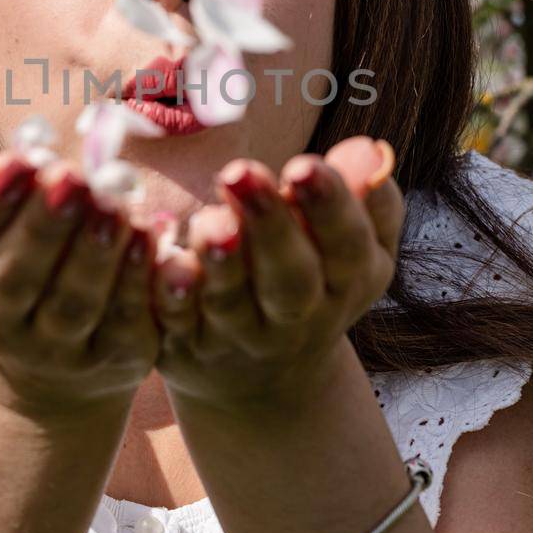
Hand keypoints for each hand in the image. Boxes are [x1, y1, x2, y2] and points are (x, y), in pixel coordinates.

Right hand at [0, 123, 160, 423]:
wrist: (36, 361)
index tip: (17, 159)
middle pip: (14, 276)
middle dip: (44, 225)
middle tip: (70, 177)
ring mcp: (53, 347)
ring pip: (72, 302)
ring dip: (93, 252)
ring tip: (111, 204)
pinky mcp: (111, 357)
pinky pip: (124, 320)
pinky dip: (136, 280)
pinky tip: (149, 236)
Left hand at [150, 136, 404, 413]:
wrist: (265, 382)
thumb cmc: (314, 282)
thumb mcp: (354, 249)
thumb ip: (365, 198)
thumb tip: (368, 150)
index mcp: (345, 284)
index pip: (347, 246)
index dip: (329, 207)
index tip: (304, 165)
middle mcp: (295, 319)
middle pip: (290, 280)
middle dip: (270, 227)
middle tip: (241, 172)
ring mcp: (238, 337)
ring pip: (230, 302)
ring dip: (221, 261)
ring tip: (210, 219)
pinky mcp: (185, 345)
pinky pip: (175, 321)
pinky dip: (169, 293)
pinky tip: (164, 258)